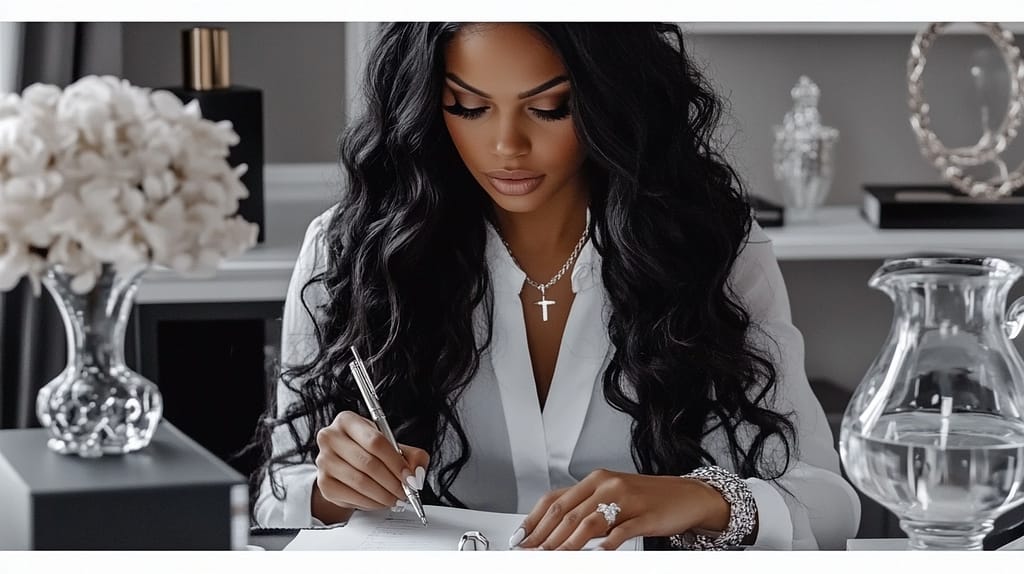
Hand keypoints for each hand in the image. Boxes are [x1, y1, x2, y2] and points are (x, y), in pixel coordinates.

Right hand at [314, 410, 429, 511]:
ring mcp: (324, 460)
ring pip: (360, 482)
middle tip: (404, 492)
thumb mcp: (392, 446)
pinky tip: (379, 501)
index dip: (396, 462)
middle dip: (392, 482)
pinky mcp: (323, 483)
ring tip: (394, 498)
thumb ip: (412, 456)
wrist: (344, 466)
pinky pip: (352, 496)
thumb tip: (416, 475)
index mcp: (347, 421)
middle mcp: (330, 437)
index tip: (408, 476)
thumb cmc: (368, 452)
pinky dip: (370, 502)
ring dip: (383, 495)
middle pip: (368, 463)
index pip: (375, 441)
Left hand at [512, 469, 731, 550]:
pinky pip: (620, 532)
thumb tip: (553, 531)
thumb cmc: (647, 499)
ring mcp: (625, 499)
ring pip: (588, 523)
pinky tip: (594, 556)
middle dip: (544, 537)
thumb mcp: (612, 497)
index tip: (520, 539)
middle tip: (530, 555)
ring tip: (552, 559)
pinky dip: (605, 546)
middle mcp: (607, 485)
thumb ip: (585, 509)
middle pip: (567, 513)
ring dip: (566, 544)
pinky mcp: (644, 515)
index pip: (554, 500)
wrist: (686, 496)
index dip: (533, 520)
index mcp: (595, 480)